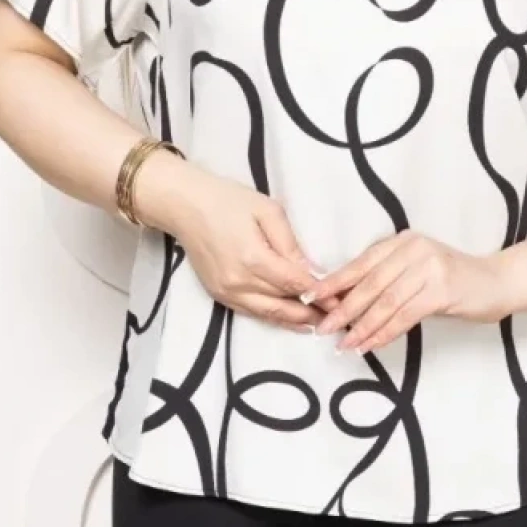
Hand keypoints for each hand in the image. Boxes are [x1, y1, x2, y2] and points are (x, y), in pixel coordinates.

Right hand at [144, 158, 342, 329]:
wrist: (185, 206)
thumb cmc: (228, 200)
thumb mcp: (267, 211)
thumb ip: (291, 244)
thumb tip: (314, 270)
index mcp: (254, 258)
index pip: (295, 283)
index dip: (320, 294)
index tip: (341, 300)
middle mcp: (239, 282)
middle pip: (284, 304)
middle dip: (313, 312)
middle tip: (338, 317)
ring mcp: (226, 292)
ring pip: (268, 314)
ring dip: (296, 322)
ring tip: (321, 325)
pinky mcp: (219, 295)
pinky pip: (252, 313)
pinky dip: (274, 319)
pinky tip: (293, 322)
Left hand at [304, 228, 507, 354]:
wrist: (498, 283)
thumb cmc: (453, 281)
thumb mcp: (416, 273)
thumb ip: (386, 281)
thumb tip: (344, 304)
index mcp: (402, 241)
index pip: (360, 263)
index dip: (334, 282)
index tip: (311, 299)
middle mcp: (413, 248)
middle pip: (369, 284)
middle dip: (343, 309)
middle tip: (323, 329)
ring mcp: (428, 266)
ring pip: (384, 302)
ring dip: (361, 327)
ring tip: (344, 344)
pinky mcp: (441, 288)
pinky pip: (404, 315)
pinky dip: (384, 332)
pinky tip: (371, 344)